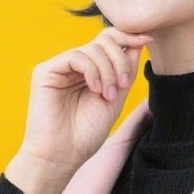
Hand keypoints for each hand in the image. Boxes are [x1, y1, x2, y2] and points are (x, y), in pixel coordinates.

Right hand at [15, 27, 152, 179]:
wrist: (62, 156)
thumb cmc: (86, 134)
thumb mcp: (115, 98)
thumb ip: (125, 71)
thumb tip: (139, 41)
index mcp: (89, 72)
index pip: (109, 42)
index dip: (128, 37)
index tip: (147, 40)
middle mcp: (74, 67)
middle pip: (103, 40)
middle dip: (120, 59)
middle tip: (123, 84)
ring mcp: (59, 68)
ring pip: (92, 48)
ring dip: (108, 71)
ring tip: (108, 95)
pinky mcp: (45, 72)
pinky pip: (76, 57)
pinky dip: (92, 71)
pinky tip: (95, 89)